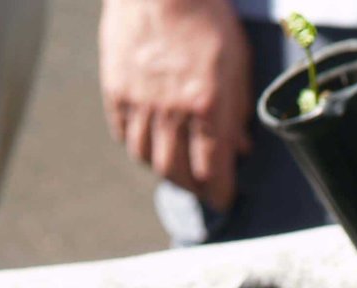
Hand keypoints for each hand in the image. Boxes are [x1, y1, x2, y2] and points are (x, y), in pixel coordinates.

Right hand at [99, 0, 251, 211]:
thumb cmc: (208, 19)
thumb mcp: (238, 64)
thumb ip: (238, 109)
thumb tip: (240, 147)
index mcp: (208, 105)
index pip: (214, 169)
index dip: (220, 192)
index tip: (224, 199)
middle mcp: (172, 110)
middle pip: (177, 172)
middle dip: (192, 188)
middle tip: (202, 189)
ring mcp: (140, 100)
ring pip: (147, 157)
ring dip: (163, 171)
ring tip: (176, 171)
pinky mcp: (116, 88)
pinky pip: (123, 133)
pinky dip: (137, 147)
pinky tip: (149, 146)